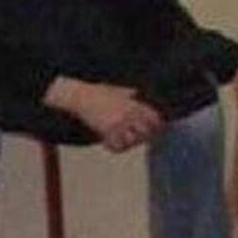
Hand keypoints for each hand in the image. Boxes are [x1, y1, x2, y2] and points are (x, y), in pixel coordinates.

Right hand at [44, 76, 162, 151]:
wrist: (81, 96)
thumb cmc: (100, 92)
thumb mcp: (121, 90)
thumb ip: (133, 95)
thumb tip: (143, 96)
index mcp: (134, 104)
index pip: (154, 119)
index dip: (157, 126)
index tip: (155, 129)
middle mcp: (128, 115)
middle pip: (146, 133)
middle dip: (144, 136)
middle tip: (138, 136)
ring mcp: (117, 124)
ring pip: (133, 142)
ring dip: (130, 143)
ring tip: (124, 139)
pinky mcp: (106, 132)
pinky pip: (117, 147)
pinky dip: (115, 147)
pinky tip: (110, 142)